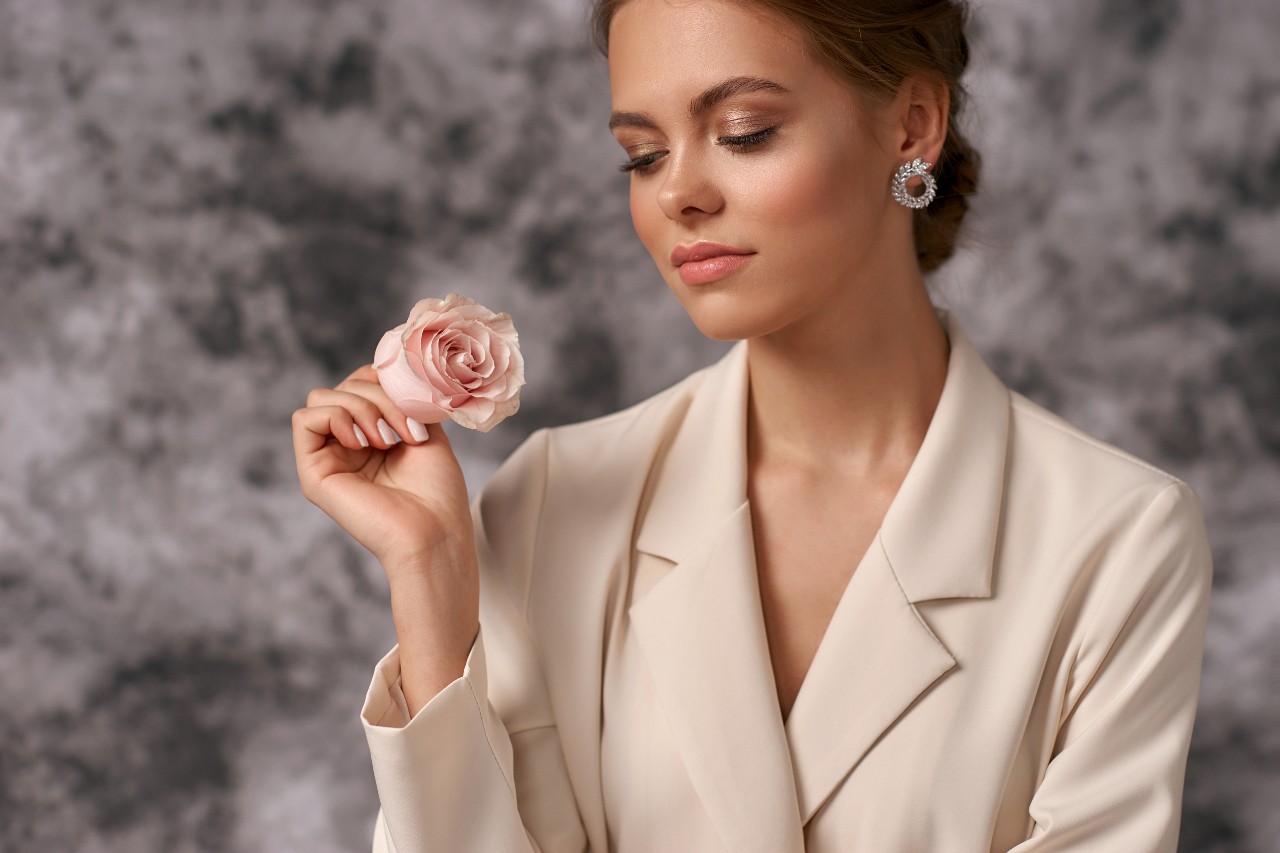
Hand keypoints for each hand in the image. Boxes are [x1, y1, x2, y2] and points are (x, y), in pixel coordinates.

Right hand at [292, 364, 476, 582]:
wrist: (435, 532)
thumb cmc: (438, 491)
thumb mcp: (424, 427)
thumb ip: (399, 397)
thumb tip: (378, 366)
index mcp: (373, 434)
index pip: (359, 381)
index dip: (380, 378)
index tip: (411, 397)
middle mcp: (346, 445)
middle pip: (343, 386)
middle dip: (378, 396)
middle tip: (406, 430)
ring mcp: (328, 458)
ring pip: (323, 396)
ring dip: (361, 407)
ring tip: (387, 440)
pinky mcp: (313, 473)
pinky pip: (305, 418)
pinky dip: (336, 417)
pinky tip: (363, 442)